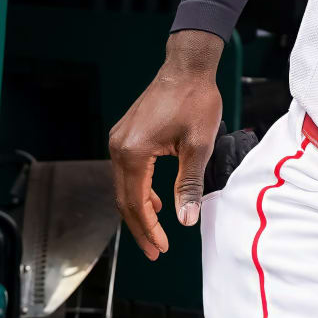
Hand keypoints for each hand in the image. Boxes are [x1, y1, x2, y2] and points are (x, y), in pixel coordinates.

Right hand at [109, 30, 225, 260]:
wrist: (188, 67)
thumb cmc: (195, 101)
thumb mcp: (198, 146)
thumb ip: (189, 184)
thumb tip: (186, 219)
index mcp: (133, 152)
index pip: (135, 202)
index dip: (148, 229)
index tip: (160, 248)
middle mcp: (118, 147)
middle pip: (124, 199)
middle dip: (140, 227)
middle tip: (155, 250)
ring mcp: (119, 140)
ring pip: (124, 186)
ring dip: (139, 209)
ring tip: (157, 231)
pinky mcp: (126, 135)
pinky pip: (128, 171)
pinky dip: (139, 190)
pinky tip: (154, 199)